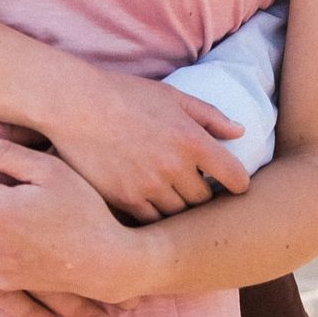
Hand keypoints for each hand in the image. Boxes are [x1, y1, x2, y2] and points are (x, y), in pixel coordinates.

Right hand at [38, 69, 250, 221]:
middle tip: (195, 186)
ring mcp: (149, 187)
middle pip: (204, 200)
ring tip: (170, 193)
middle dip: (203, 194)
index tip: (235, 185)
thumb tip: (240, 132)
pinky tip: (149, 200)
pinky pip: (152, 222)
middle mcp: (174, 167)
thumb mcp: (172, 96)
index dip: (239, 183)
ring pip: (179, 214)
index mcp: (191, 139)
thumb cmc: (126, 95)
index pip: (234, 176)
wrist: (77, 105)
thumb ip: (210, 116)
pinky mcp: (125, 201)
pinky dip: (155, 214)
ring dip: (178, 206)